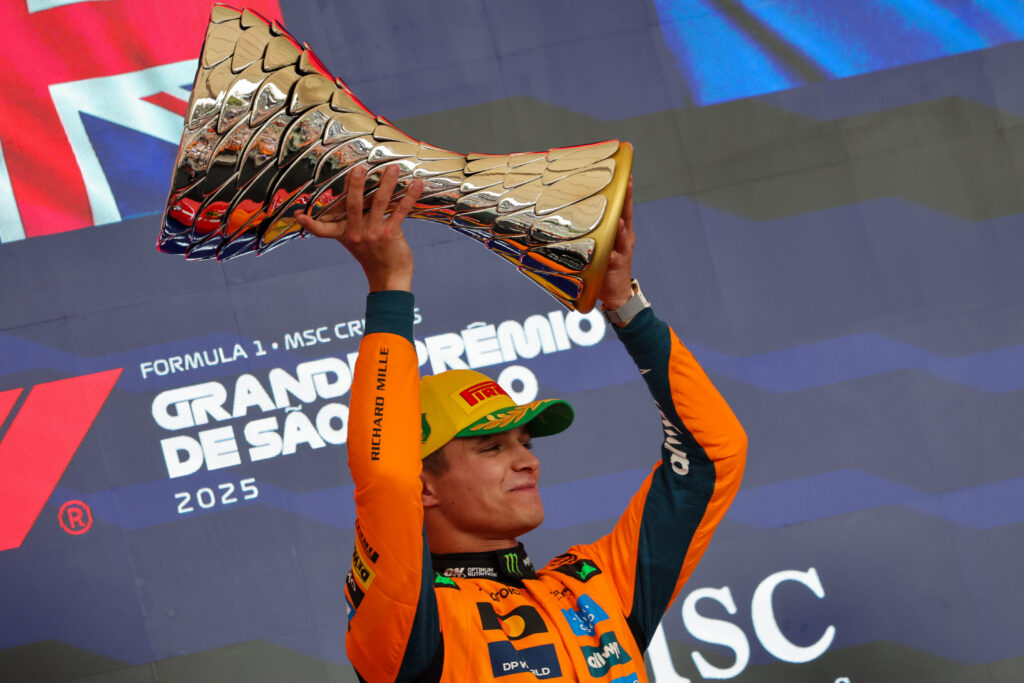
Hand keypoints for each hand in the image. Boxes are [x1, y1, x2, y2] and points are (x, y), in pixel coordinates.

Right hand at [295, 164, 423, 291]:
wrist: (389, 277)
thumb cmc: (373, 256)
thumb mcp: (356, 241)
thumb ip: (352, 221)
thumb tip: (353, 195)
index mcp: (345, 234)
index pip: (323, 230)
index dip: (310, 224)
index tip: (299, 216)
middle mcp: (356, 233)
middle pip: (352, 205)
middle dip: (354, 186)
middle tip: (358, 169)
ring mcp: (373, 233)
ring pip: (378, 203)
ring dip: (387, 183)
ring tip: (393, 168)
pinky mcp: (390, 234)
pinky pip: (400, 211)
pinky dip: (409, 197)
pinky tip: (416, 185)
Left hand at [597, 176, 634, 311]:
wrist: (617, 293)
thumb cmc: (607, 263)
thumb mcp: (605, 242)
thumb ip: (599, 226)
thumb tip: (581, 208)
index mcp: (621, 231)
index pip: (624, 207)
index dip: (625, 191)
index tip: (625, 174)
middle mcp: (624, 239)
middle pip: (626, 216)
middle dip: (626, 201)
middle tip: (625, 184)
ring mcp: (620, 252)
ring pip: (620, 237)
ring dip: (619, 229)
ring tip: (618, 220)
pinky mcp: (613, 267)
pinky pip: (610, 261)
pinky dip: (609, 256)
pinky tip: (607, 254)